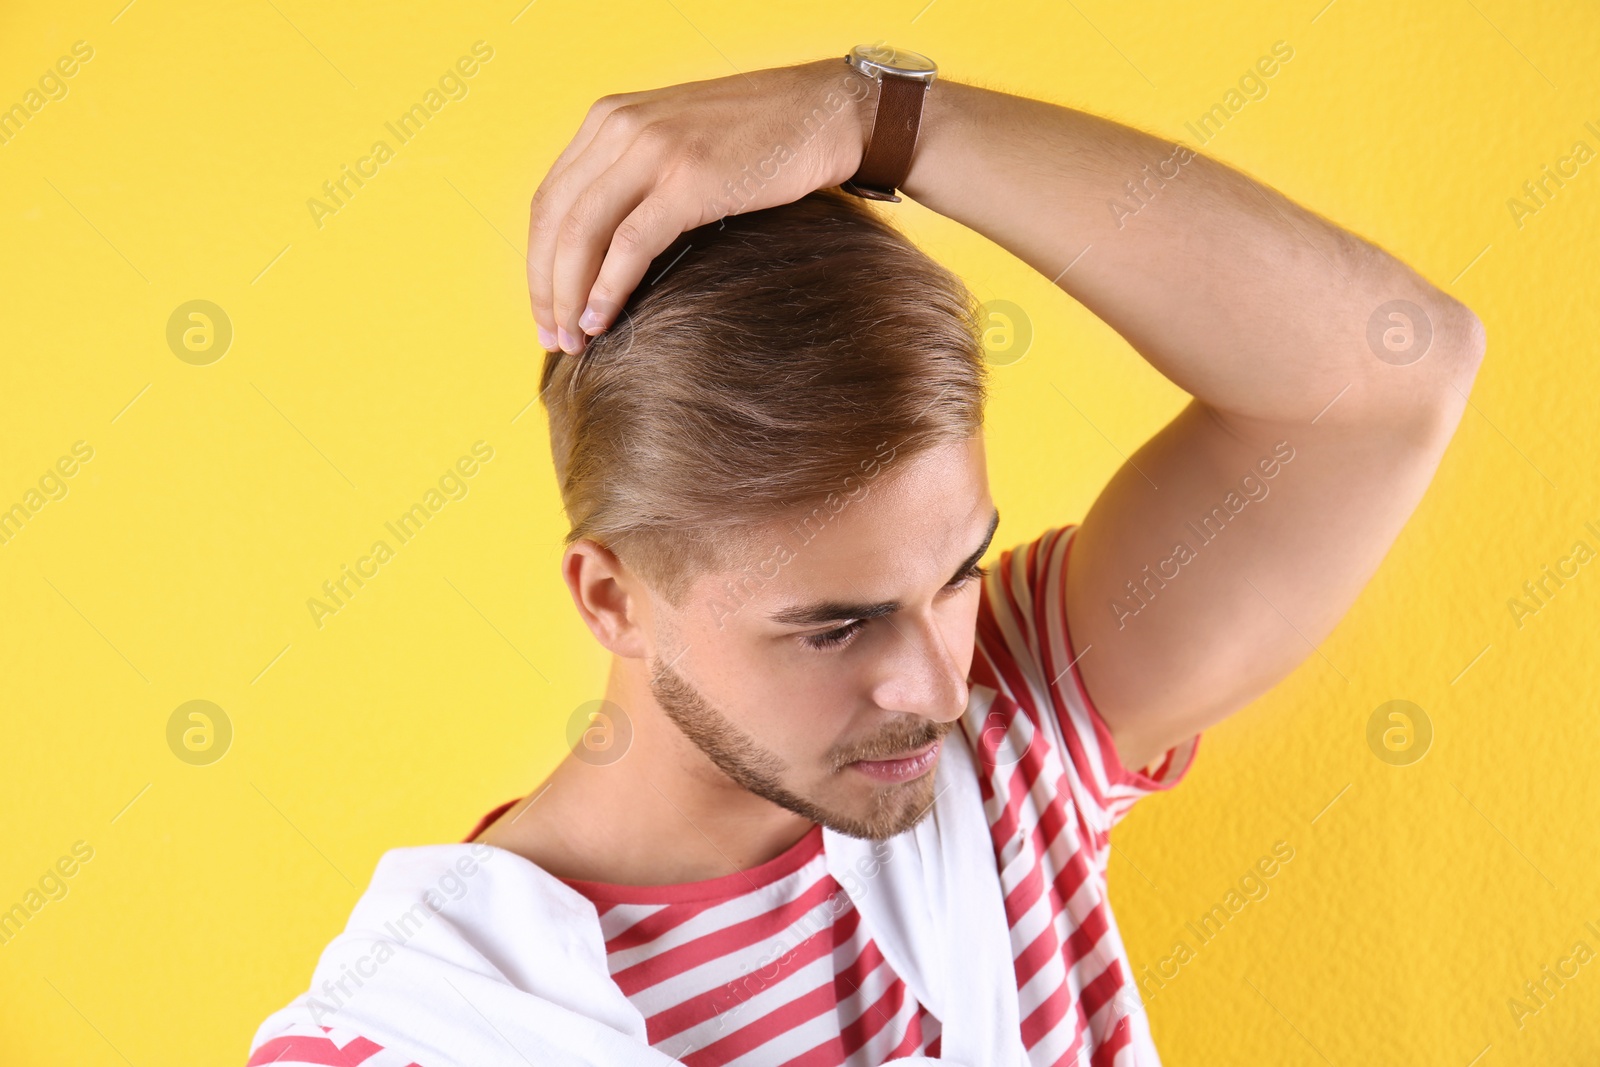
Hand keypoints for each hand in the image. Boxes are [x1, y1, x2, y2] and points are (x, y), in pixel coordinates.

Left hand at [526, 57, 871, 353]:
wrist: (825, 112)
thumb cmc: (759, 138)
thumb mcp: (679, 143)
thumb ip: (635, 178)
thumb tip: (604, 248)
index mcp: (609, 120)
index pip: (550, 199)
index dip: (538, 262)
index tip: (546, 309)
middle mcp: (620, 128)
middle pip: (555, 220)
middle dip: (546, 287)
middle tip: (552, 337)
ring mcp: (653, 150)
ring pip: (581, 234)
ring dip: (570, 295)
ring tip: (575, 339)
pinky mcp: (688, 179)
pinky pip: (629, 243)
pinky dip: (607, 287)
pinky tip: (603, 320)